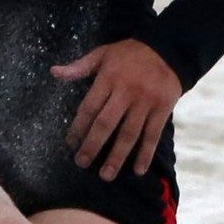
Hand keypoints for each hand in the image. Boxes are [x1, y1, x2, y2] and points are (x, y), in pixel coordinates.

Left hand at [52, 40, 181, 182]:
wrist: (169, 48)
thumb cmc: (130, 53)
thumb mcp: (103, 53)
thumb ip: (79, 66)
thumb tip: (54, 72)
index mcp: (109, 78)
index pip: (89, 107)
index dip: (78, 127)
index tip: (71, 143)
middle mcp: (126, 92)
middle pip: (106, 124)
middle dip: (93, 146)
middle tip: (82, 163)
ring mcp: (146, 102)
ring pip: (129, 134)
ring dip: (117, 156)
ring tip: (106, 175)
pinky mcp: (163, 109)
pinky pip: (153, 135)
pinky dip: (146, 153)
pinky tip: (138, 170)